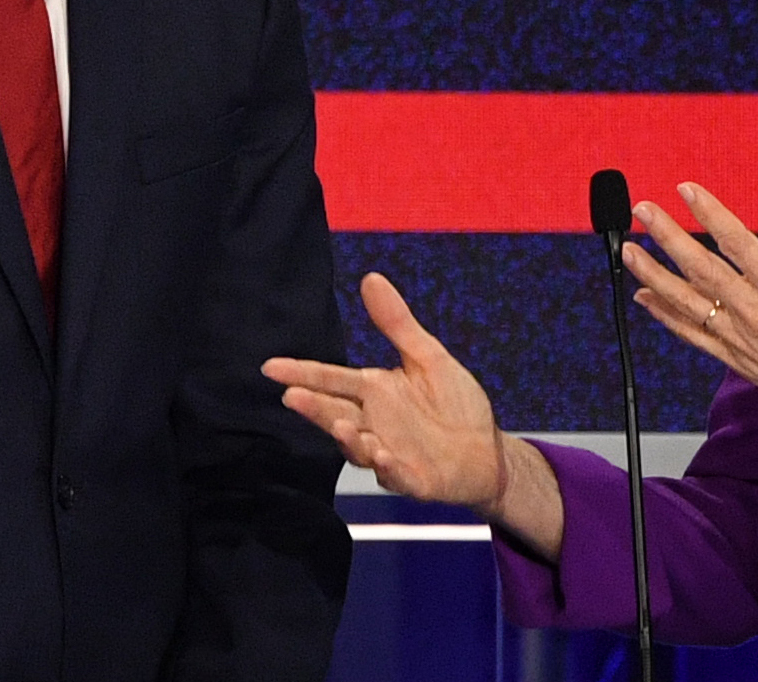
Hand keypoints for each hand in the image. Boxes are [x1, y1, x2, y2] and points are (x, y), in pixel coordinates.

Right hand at [263, 272, 505, 507]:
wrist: (486, 450)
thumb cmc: (454, 404)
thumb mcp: (427, 356)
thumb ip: (396, 323)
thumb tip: (371, 278)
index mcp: (374, 392)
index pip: (331, 380)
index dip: (302, 373)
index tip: (271, 367)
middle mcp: (373, 423)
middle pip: (336, 413)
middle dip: (314, 407)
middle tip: (292, 396)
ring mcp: (389, 453)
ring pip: (359, 448)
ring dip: (349, 438)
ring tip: (341, 424)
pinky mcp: (412, 478)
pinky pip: (395, 474)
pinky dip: (387, 467)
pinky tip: (382, 453)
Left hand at [623, 183, 757, 520]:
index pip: (737, 241)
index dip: (709, 213)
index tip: (685, 189)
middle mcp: (755, 311)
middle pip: (701, 267)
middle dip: (668, 236)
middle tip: (642, 210)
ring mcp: (741, 337)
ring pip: (688, 301)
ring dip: (654, 274)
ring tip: (628, 251)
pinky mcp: (737, 359)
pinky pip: (694, 335)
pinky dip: (666, 317)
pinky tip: (644, 300)